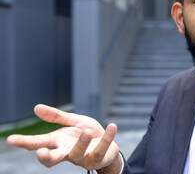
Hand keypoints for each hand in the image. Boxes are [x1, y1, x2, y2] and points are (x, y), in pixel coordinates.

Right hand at [6, 104, 121, 172]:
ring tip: (86, 130)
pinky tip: (112, 126)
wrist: (107, 144)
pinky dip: (107, 138)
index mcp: (58, 142)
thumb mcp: (72, 122)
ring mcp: (82, 157)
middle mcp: (67, 152)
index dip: (24, 142)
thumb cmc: (86, 133)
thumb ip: (56, 117)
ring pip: (77, 154)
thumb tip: (35, 107)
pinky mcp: (97, 158)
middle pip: (52, 159)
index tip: (11, 139)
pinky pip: (101, 150)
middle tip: (40, 152)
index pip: (38, 143)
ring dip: (81, 143)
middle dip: (45, 157)